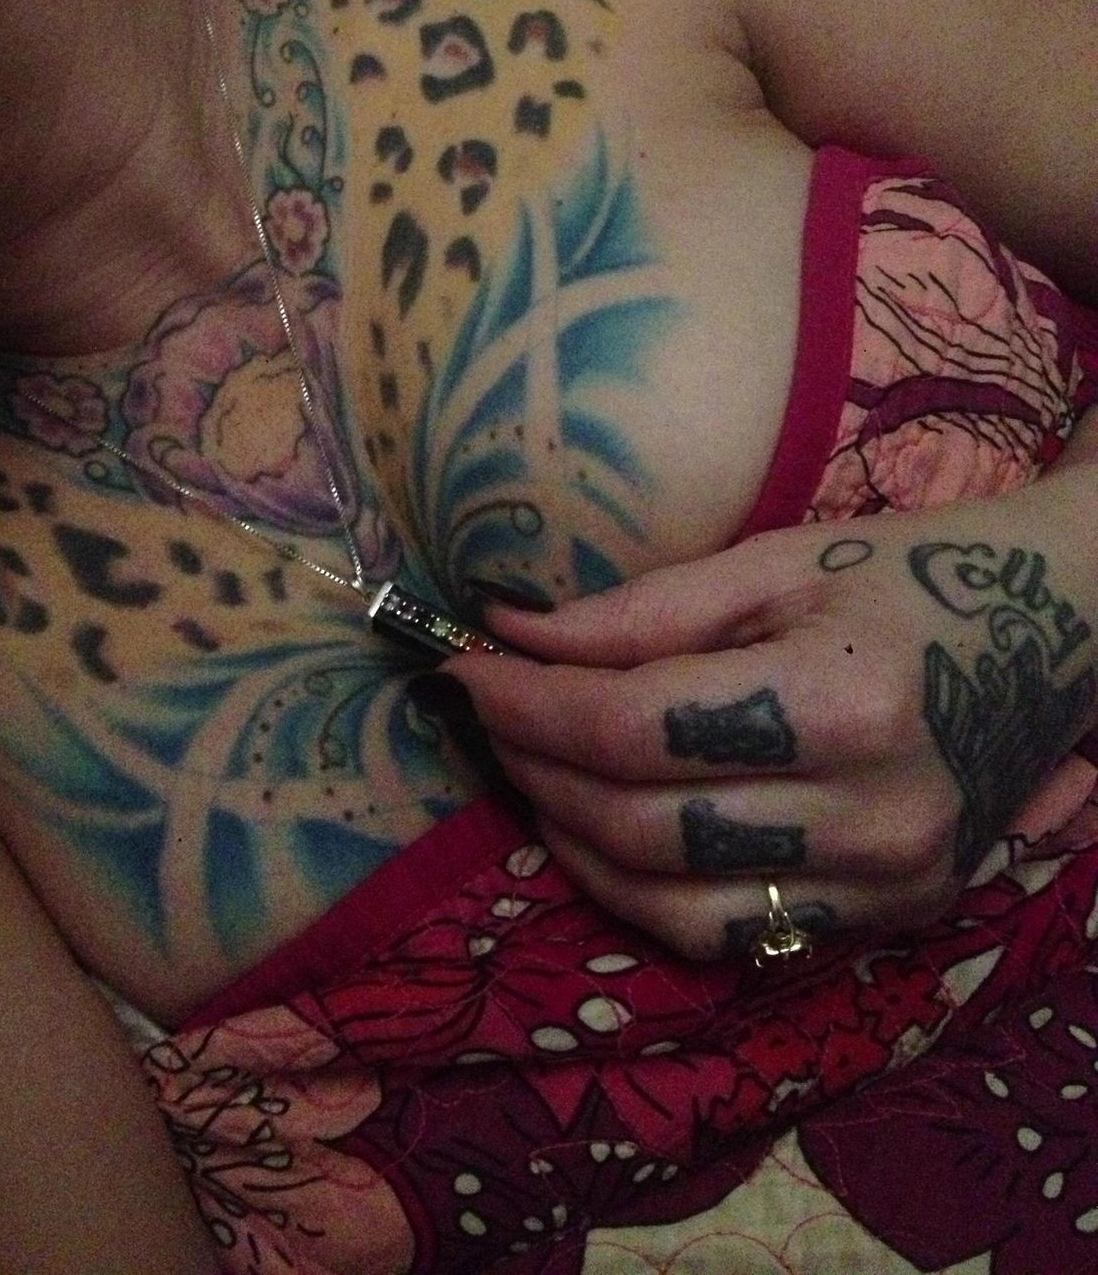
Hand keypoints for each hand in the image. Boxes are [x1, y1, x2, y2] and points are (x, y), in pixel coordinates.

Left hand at [443, 470, 1097, 961]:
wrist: (1056, 633)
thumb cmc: (909, 573)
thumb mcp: (775, 562)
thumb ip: (637, 611)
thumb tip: (507, 635)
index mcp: (845, 701)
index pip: (634, 727)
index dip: (526, 704)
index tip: (461, 666)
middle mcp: (871, 816)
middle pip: (638, 822)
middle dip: (532, 764)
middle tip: (486, 709)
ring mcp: (885, 886)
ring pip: (668, 903)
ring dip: (569, 837)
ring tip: (528, 766)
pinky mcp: (886, 922)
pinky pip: (726, 935)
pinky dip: (638, 891)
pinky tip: (599, 827)